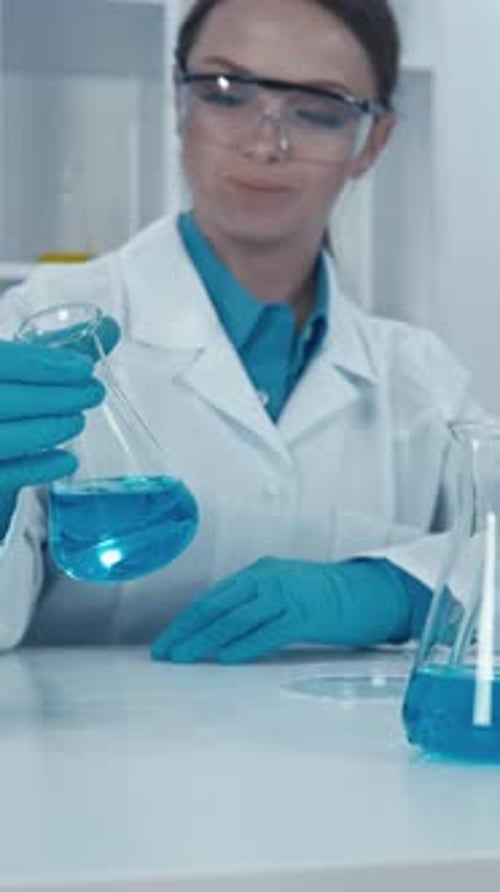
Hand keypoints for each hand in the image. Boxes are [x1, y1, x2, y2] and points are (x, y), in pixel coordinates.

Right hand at [0, 315, 119, 532]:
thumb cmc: (6, 401)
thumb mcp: (21, 370)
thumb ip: (59, 349)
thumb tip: (110, 326)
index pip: (0, 359)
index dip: (39, 361)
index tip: (83, 366)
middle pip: (2, 398)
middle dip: (55, 396)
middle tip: (94, 393)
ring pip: (2, 437)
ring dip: (48, 428)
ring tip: (78, 421)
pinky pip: (4, 474)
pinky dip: (38, 467)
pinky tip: (67, 460)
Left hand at [151, 556, 411, 663]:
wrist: (369, 592)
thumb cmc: (324, 597)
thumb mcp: (283, 591)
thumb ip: (254, 605)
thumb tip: (218, 633)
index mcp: (259, 572)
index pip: (213, 597)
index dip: (186, 620)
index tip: (167, 641)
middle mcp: (268, 578)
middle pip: (216, 606)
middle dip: (186, 631)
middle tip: (165, 653)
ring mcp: (286, 594)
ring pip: (235, 618)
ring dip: (205, 640)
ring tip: (184, 658)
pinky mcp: (305, 614)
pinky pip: (267, 631)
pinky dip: (243, 644)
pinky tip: (225, 657)